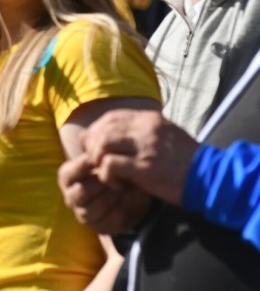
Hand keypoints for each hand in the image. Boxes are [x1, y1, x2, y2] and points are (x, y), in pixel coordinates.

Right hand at [58, 154, 152, 233]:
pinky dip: (123, 209)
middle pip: (83, 191)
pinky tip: (130, 198)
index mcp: (67, 177)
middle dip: (102, 183)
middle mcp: (71, 196)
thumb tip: (83, 134)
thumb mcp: (102, 158)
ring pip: (97, 206)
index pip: (69, 173)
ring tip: (126, 186)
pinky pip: (110, 219)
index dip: (85, 166)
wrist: (129, 192)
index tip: (101, 160)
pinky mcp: (99, 227)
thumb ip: (93, 148)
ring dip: (114, 196)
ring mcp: (83, 213)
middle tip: (120, 176)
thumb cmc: (111, 169)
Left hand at [81, 109, 199, 205]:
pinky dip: (107, 176)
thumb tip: (106, 133)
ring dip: (98, 162)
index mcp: (149, 119)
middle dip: (92, 148)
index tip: (96, 148)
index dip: (96, 132)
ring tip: (108, 175)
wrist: (210, 178)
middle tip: (98, 165)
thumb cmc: (184, 161)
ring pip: (101, 144)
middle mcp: (145, 128)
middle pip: (101, 129)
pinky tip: (119, 185)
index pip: (110, 117)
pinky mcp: (145, 168)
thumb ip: (137, 132)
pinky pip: (110, 165)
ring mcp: (145, 147)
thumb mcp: (163, 136)